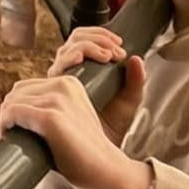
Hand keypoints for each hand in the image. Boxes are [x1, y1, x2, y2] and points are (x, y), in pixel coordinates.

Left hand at [0, 73, 149, 188]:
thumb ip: (50, 109)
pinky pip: (12, 113)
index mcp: (69, 83)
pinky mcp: (50, 118)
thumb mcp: (70, 119)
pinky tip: (5, 134)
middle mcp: (64, 85)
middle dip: (8, 111)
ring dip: (4, 119)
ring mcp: (58, 100)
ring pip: (11, 102)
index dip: (16, 106)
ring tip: (9, 135)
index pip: (26, 87)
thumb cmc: (85, 153)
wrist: (108, 172)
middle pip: (16, 92)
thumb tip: (12, 109)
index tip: (16, 125)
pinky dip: (3, 123)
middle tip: (10, 132)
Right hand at [49, 27, 145, 142]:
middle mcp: (68, 73)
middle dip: (96, 38)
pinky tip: (82, 59)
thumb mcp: (128, 102)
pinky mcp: (51, 89)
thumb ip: (135, 82)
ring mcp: (58, 81)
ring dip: (87, 45)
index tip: (120, 46)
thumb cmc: (109, 129)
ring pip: (66, 49)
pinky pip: (58, 66)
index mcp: (85, 70)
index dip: (101, 36)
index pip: (85, 40)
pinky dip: (71, 57)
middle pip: (74, 39)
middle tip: (114, 50)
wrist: (98, 152)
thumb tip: (137, 59)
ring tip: (105, 56)